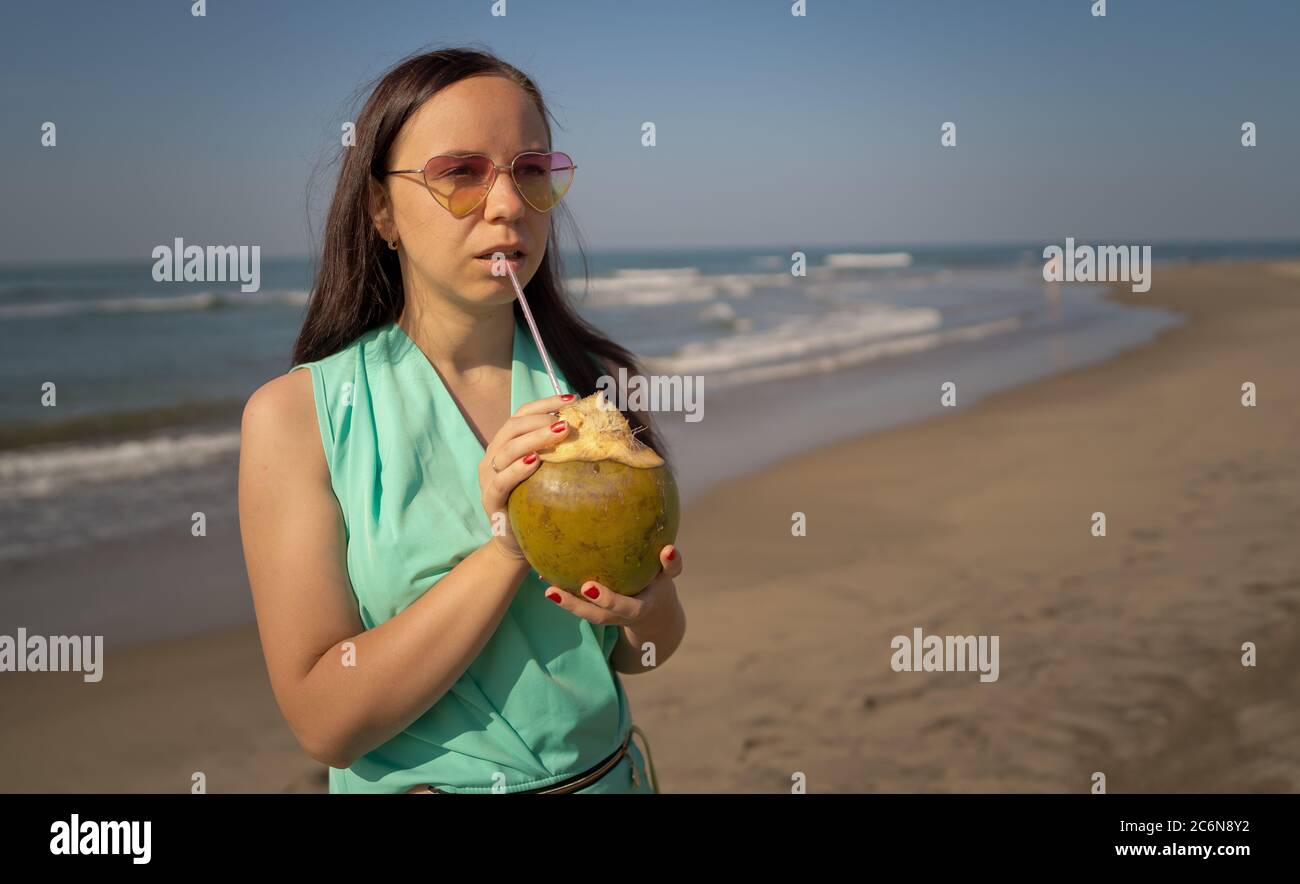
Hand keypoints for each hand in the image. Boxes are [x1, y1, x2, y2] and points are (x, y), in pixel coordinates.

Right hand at [480, 393, 573, 558]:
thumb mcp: (546, 473)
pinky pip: (501, 481)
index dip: (544, 404)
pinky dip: (517, 469)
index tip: (570, 399)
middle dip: (541, 420)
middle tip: (567, 422)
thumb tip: (590, 429)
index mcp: (505, 445)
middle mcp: (493, 457)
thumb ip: (556, 452)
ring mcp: (488, 478)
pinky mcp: (490, 500)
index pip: (521, 415)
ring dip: (534, 438)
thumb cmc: (536, 503)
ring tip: (559, 433)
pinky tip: (535, 462)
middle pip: (513, 428)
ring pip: (507, 450)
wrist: (516, 542)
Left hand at [543, 545, 683, 625]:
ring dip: (569, 604)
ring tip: (548, 590)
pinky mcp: (597, 613)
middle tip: (580, 587)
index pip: (630, 606)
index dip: (613, 599)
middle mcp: (623, 616)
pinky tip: (542, 576)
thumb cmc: (659, 583)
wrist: (652, 616)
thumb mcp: (670, 575)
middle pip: (605, 615)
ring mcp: (609, 617)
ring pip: (589, 615)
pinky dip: (562, 594)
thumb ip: (672, 564)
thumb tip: (668, 548)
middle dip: (592, 603)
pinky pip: (579, 606)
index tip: (592, 587)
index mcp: (642, 607)